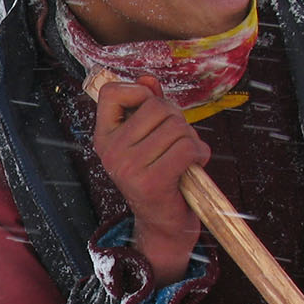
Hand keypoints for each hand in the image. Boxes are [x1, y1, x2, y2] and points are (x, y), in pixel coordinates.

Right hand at [90, 74, 211, 285]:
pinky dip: (199, 154)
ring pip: (176, 126)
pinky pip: (187, 148)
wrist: (163, 224)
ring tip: (186, 157)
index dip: (138, 92)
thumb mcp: (148, 139)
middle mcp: (111, 151)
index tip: (150, 110)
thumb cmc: (160, 176)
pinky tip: (193, 166)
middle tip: (177, 142)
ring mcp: (129, 167)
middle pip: (157, 106)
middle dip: (177, 120)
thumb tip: (147, 79)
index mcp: (104, 138)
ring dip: (191, 139)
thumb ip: (146, 107)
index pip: (112, 92)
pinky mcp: (152, 182)